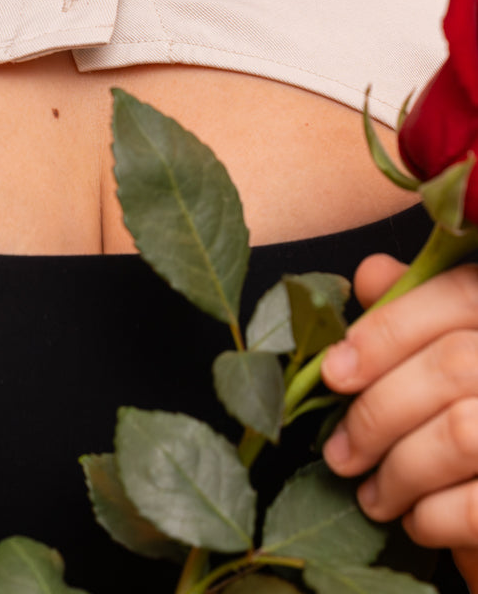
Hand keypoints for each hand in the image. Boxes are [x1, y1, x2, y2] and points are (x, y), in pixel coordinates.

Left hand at [320, 254, 477, 587]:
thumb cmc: (473, 425)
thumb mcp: (447, 364)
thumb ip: (416, 319)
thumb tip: (371, 275)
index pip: (460, 293)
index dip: (389, 328)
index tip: (333, 370)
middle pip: (454, 364)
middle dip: (378, 412)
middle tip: (340, 452)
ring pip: (462, 434)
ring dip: (398, 471)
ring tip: (372, 495)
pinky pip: (476, 507)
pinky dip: (432, 518)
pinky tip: (417, 521)